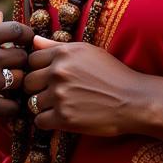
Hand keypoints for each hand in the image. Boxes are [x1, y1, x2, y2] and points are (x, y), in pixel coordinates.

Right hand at [0, 18, 33, 124]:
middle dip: (22, 59)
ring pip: (21, 81)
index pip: (18, 31)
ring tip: (11, 86)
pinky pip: (12, 108)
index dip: (26, 35)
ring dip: (18, 82)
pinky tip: (5, 105)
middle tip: (16, 65)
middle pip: (23, 57)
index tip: (26, 41)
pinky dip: (12, 107)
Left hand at [23, 35, 162, 136]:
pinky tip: (61, 118)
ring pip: (32, 102)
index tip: (47, 77)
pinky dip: (47, 122)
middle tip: (51, 94)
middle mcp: (58, 72)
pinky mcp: (64, 117)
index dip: (37, 70)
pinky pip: (39, 121)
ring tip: (60, 106)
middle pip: (27, 82)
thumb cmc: (113, 74)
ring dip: (43, 106)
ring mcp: (60, 95)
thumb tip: (34, 40)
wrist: (134, 100)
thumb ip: (57, 46)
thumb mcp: (87, 52)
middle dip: (36, 89)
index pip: (31, 60)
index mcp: (63, 53)